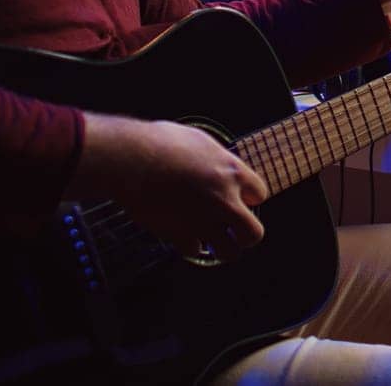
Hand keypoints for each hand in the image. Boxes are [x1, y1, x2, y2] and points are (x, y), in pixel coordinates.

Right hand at [70, 114, 268, 259]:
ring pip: (229, 252)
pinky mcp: (179, 235)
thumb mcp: (198, 139)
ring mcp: (203, 221)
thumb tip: (217, 162)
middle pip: (253, 234)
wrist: (130, 159)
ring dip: (223, 247)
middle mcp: (224, 200)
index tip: (240, 198)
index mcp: (232, 172)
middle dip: (246, 234)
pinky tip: (184, 235)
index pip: (260, 193)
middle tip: (236, 231)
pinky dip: (190, 245)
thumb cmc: (160, 142)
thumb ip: (215, 158)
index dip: (249, 197)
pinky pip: (194, 250)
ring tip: (215, 241)